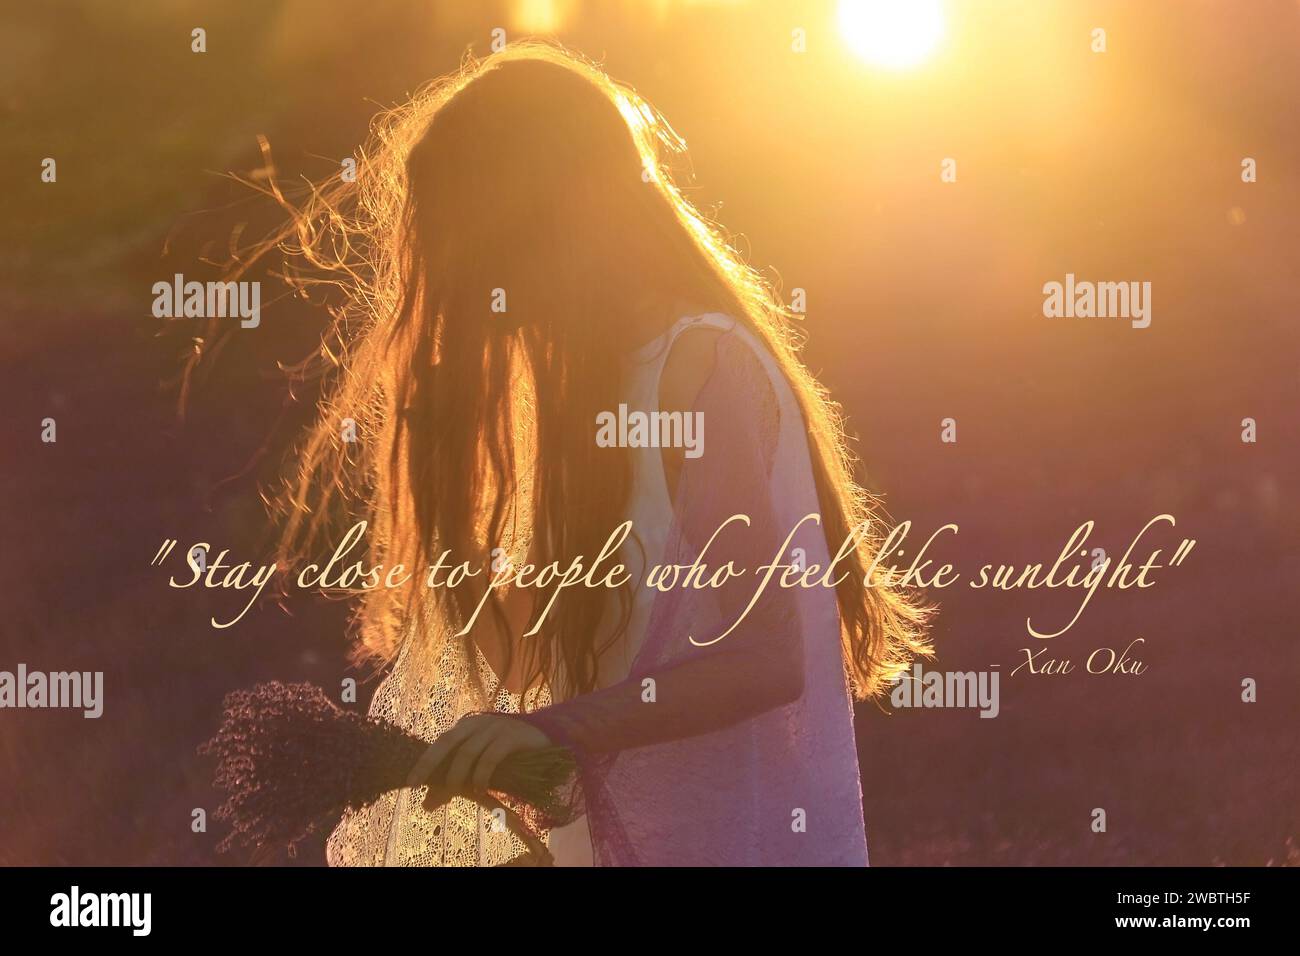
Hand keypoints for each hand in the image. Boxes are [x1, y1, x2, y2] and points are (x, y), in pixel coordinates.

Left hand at [420, 713, 552, 809]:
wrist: (546, 738)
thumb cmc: (508, 754)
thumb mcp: (479, 765)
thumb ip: (456, 780)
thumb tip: (427, 805)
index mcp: (467, 726)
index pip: (440, 742)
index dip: (424, 762)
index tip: (410, 783)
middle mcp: (478, 723)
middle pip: (447, 742)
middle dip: (429, 765)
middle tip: (418, 786)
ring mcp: (495, 727)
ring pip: (467, 751)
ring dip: (458, 775)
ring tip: (456, 793)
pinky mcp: (512, 736)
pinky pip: (490, 757)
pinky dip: (481, 775)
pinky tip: (479, 789)